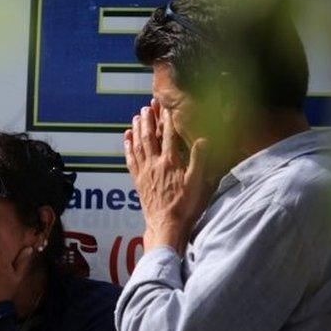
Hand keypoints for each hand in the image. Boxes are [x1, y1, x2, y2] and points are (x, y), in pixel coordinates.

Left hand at [125, 99, 209, 253]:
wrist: (166, 225)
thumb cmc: (184, 206)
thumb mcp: (198, 183)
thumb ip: (200, 159)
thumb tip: (204, 139)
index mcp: (171, 162)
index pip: (169, 134)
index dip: (167, 118)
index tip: (166, 105)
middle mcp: (155, 164)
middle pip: (150, 136)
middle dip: (148, 119)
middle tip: (147, 106)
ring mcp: (144, 172)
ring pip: (138, 145)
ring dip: (137, 129)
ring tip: (136, 117)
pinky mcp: (138, 181)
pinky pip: (130, 160)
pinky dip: (128, 147)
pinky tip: (127, 139)